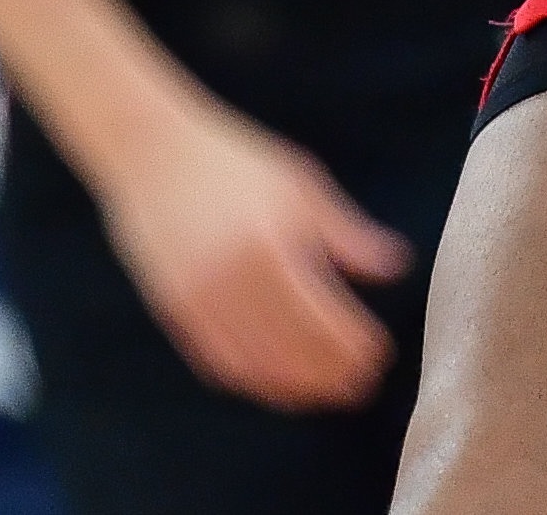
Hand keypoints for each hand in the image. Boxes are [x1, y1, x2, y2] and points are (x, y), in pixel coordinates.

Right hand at [95, 97, 413, 411]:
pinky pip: (217, 362)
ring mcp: (197, 300)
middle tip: (361, 386)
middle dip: (331, 375)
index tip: (379, 356)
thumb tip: (395, 267)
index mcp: (269, 245)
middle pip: (291, 350)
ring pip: (254, 366)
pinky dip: (251, 381)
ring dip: (294, 388)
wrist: (151, 152)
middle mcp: (231, 280)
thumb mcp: (299, 184)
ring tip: (325, 393)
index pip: (322, 317)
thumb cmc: (233, 162)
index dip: (353, 345)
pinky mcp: (173, 311)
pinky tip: (276, 383)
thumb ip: (345, 233)